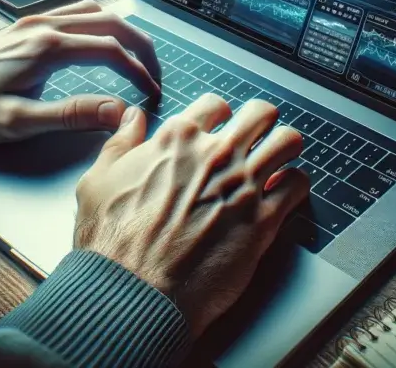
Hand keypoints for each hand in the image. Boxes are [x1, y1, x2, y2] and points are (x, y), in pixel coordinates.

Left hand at [0, 0, 160, 142]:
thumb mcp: (19, 122)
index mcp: (47, 47)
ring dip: (124, 32)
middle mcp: (44, 26)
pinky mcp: (28, 26)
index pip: (111, 50)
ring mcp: (36, 22)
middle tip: (156, 74)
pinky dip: (102, 24)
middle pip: (112, 23)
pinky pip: (77, 12)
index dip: (139, 72)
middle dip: (142, 47)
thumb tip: (117, 110)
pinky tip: (104, 40)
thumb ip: (72, 115)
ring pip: (96, 12)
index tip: (151, 94)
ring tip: (139, 58)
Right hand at [74, 93, 309, 336]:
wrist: (133, 291)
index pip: (215, 104)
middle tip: (258, 138)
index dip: (219, 116)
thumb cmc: (112, 243)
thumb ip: (120, 142)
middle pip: (260, 113)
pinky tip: (284, 194)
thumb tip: (130, 118)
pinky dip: (295, 186)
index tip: (220, 128)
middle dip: (261, 123)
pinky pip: (298, 185)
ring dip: (286, 148)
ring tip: (281, 159)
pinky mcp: (263, 219)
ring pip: (288, 141)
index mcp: (178, 140)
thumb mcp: (98, 180)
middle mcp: (216, 155)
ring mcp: (243, 184)